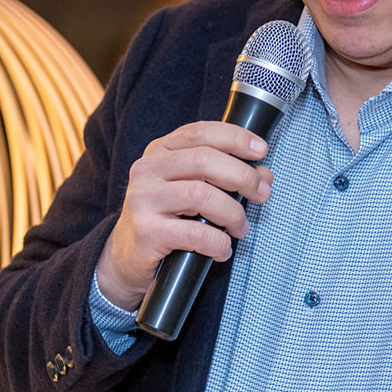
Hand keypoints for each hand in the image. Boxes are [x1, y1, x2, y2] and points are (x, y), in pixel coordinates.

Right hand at [95, 121, 272, 308]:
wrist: (127, 258)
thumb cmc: (166, 219)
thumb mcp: (191, 190)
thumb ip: (223, 176)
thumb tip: (264, 175)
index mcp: (158, 152)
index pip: (200, 133)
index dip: (236, 138)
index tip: (261, 151)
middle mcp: (147, 170)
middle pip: (205, 160)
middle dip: (243, 177)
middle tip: (262, 194)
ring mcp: (143, 200)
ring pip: (202, 195)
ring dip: (233, 213)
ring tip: (240, 228)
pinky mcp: (146, 231)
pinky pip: (195, 234)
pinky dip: (218, 243)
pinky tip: (222, 250)